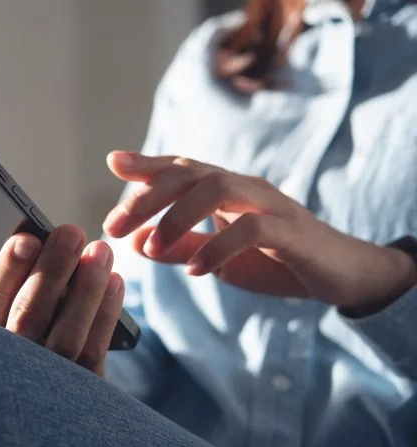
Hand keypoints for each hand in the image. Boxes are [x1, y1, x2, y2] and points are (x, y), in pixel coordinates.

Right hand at [0, 225, 123, 376]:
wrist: (26, 416)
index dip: (7, 269)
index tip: (26, 238)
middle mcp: (7, 363)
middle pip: (29, 314)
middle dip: (52, 270)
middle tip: (71, 232)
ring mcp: (45, 382)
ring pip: (66, 334)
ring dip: (86, 288)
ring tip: (99, 251)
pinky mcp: (80, 391)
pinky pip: (93, 351)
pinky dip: (105, 314)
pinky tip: (112, 282)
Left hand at [102, 151, 416, 311]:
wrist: (340, 276)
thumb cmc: (275, 261)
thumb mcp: (216, 258)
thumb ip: (178, 248)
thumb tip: (133, 242)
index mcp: (226, 190)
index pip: (182, 167)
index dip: (148, 163)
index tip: (113, 162)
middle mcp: (245, 187)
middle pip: (190, 173)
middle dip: (147, 197)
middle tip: (114, 227)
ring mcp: (270, 204)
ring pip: (216, 188)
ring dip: (176, 218)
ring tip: (152, 249)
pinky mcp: (292, 232)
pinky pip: (251, 228)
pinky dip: (216, 247)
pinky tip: (195, 270)